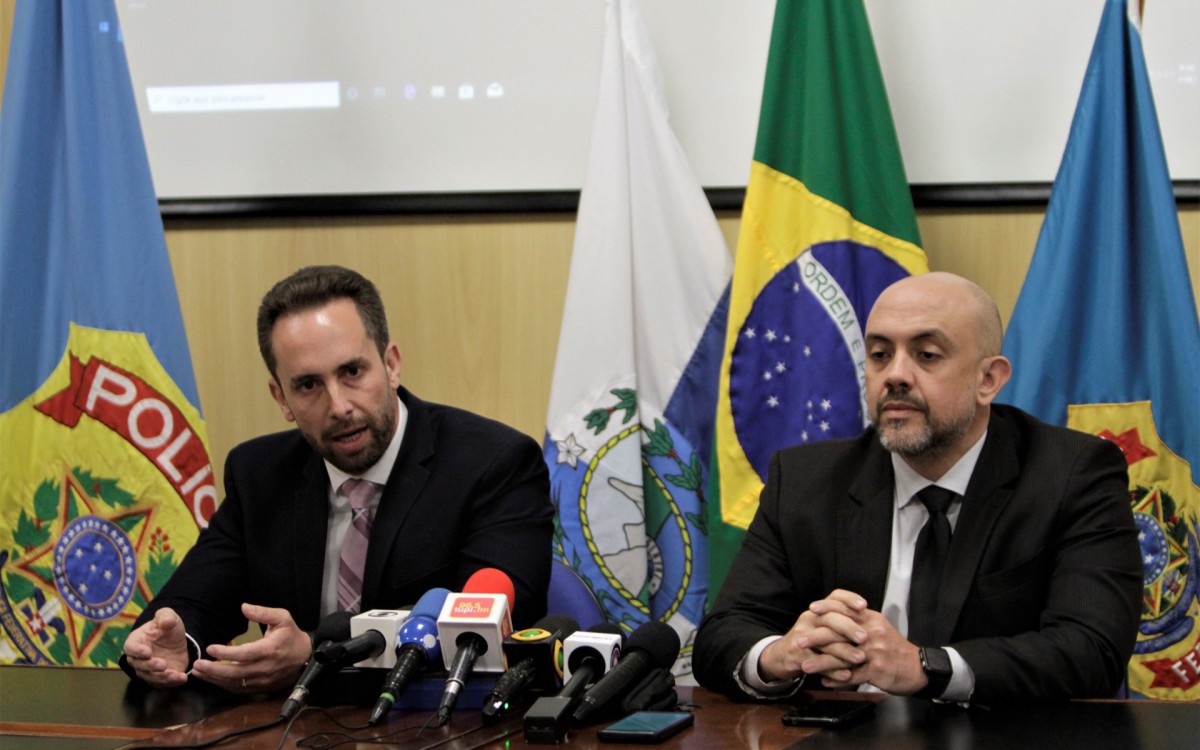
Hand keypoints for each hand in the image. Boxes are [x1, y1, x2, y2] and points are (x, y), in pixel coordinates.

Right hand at [122, 607, 190, 688]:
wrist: (176, 641)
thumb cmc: (166, 628)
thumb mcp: (168, 616)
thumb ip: (165, 616)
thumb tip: (166, 622)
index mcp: (136, 641)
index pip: (130, 648)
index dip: (137, 651)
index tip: (147, 652)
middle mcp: (138, 658)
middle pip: (139, 665)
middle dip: (150, 666)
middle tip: (162, 665)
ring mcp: (147, 669)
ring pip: (149, 676)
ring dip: (161, 677)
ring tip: (174, 674)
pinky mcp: (158, 678)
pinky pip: (161, 683)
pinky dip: (171, 682)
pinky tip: (182, 678)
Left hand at [190, 603, 311, 693]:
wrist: (306, 657)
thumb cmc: (291, 636)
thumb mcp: (282, 618)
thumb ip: (262, 612)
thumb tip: (244, 607)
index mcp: (269, 650)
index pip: (243, 654)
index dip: (225, 653)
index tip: (210, 648)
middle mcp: (265, 668)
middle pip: (235, 673)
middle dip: (213, 670)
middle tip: (197, 664)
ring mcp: (263, 680)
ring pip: (235, 683)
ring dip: (215, 679)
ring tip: (200, 672)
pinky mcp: (261, 687)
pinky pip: (240, 689)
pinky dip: (224, 685)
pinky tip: (214, 678)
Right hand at [759, 589, 869, 683]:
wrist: (782, 655)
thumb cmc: (811, 640)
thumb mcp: (824, 626)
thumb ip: (844, 622)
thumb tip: (872, 620)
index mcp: (818, 611)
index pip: (834, 598)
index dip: (849, 599)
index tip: (864, 606)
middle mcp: (809, 620)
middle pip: (830, 618)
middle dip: (849, 628)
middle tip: (865, 638)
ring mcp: (802, 638)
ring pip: (825, 643)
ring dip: (844, 651)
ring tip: (860, 658)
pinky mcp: (797, 657)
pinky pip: (818, 663)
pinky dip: (833, 671)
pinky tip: (847, 675)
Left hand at [813, 605, 925, 694]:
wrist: (918, 668)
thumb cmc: (895, 649)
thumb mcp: (880, 628)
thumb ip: (860, 621)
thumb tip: (838, 615)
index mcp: (872, 620)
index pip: (846, 609)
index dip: (827, 607)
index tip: (811, 609)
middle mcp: (871, 633)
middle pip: (839, 632)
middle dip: (816, 637)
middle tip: (799, 641)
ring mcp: (874, 652)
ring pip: (842, 656)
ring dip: (821, 662)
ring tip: (805, 667)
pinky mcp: (877, 670)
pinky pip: (852, 675)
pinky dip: (837, 679)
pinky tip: (825, 682)